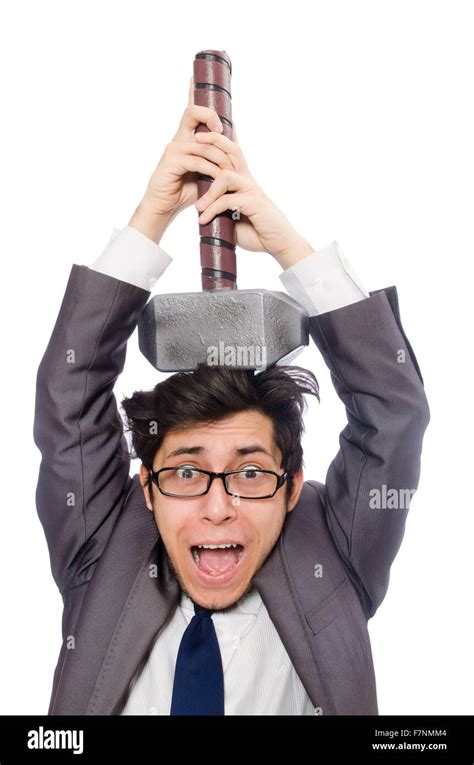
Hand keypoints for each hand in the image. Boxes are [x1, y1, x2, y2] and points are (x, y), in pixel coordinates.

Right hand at [128, 77, 235, 240]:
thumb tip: (232, 138)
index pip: (191, 108)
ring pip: (204, 141)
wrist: (165, 207)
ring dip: (221, 157)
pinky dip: (212, 170)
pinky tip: (218, 179)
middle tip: (222, 130)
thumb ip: (215, 153)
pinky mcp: (173, 161)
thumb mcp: (205, 170)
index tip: (195, 73)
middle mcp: (179, 137)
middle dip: (211, 116)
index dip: (193, 90)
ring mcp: (174, 148)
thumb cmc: (185, 190)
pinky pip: (199, 160)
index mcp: (186, 136)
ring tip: (230, 172)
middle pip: (193, 111)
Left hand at [193, 129, 313, 265]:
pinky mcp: (254, 203)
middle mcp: (248, 180)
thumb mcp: (233, 216)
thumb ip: (220, 207)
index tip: (201, 132)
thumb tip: (200, 208)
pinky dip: (212, 210)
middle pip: (232, 150)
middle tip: (194, 141)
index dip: (219, 139)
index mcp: (243, 180)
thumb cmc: (255, 231)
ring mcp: (251, 190)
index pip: (232, 152)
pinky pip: (227, 201)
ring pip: (225, 176)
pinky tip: (203, 220)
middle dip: (213, 141)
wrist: (278, 243)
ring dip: (208, 192)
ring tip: (198, 208)